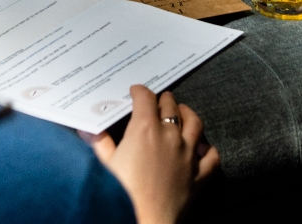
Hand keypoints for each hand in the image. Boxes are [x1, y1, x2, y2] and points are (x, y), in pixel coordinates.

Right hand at [90, 86, 217, 223]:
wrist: (144, 222)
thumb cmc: (122, 196)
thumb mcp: (104, 166)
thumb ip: (100, 145)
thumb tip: (91, 132)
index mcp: (144, 129)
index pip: (145, 98)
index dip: (140, 91)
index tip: (136, 91)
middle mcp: (169, 136)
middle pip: (170, 106)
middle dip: (163, 99)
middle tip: (158, 100)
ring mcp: (187, 155)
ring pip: (195, 123)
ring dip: (188, 113)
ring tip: (182, 112)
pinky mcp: (198, 175)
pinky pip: (211, 156)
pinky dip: (207, 149)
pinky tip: (202, 148)